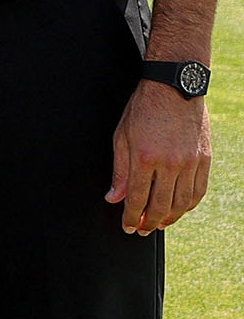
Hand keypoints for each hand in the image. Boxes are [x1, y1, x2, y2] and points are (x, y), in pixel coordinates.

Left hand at [107, 77, 211, 233]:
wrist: (174, 88)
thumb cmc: (143, 110)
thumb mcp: (121, 137)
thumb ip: (119, 170)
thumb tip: (113, 198)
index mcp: (145, 158)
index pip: (137, 198)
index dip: (131, 217)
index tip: (127, 227)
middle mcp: (170, 164)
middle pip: (161, 206)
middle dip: (149, 222)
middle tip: (141, 230)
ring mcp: (190, 163)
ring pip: (182, 203)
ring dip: (170, 218)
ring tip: (158, 224)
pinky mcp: (204, 160)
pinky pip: (198, 191)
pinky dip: (189, 205)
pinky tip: (179, 209)